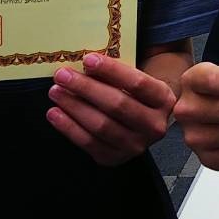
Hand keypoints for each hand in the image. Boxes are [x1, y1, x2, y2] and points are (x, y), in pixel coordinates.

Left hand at [46, 53, 175, 166]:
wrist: (143, 123)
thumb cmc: (135, 95)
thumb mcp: (137, 81)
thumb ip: (117, 75)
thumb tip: (84, 64)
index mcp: (163, 100)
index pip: (137, 83)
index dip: (111, 71)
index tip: (87, 59)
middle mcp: (154, 125)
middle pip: (117, 105)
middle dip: (86, 88)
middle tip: (62, 75)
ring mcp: (136, 145)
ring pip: (101, 125)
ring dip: (74, 107)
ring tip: (56, 92)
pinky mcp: (116, 158)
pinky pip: (89, 143)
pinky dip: (69, 127)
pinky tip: (55, 113)